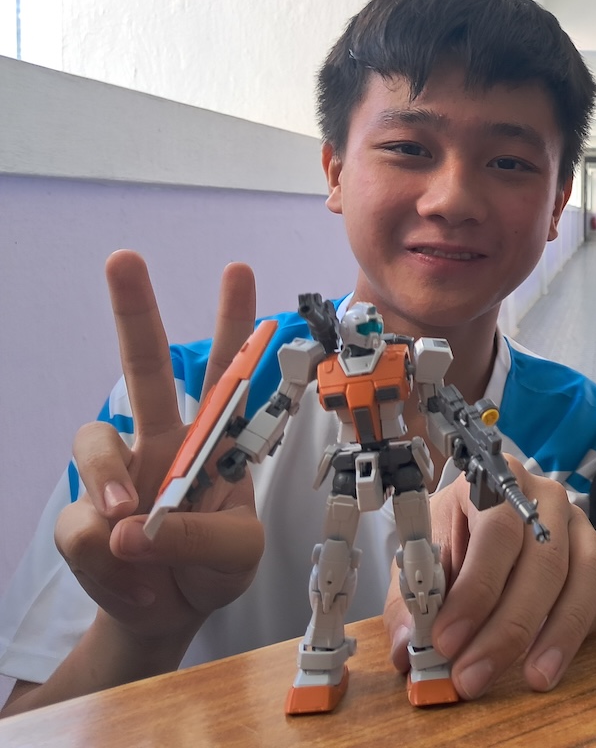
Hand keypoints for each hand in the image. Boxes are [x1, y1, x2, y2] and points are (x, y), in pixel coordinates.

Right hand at [54, 251, 263, 660]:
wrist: (170, 614)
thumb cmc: (214, 567)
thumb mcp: (237, 556)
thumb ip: (200, 537)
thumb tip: (130, 526)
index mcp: (217, 439)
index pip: (228, 374)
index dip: (234, 324)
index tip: (238, 269)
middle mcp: (166, 443)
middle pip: (144, 367)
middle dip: (135, 311)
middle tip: (124, 258)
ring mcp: (119, 474)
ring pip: (94, 439)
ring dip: (109, 481)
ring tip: (128, 527)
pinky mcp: (83, 516)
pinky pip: (80, 524)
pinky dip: (103, 557)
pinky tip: (128, 576)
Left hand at [383, 463, 595, 698]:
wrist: (483, 522)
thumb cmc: (453, 539)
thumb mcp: (423, 559)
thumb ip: (411, 601)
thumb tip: (405, 647)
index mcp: (494, 481)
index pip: (495, 533)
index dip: (474, 591)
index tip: (446, 642)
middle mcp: (544, 497)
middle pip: (544, 560)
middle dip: (509, 628)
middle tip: (474, 677)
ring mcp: (580, 523)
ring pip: (585, 576)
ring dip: (559, 634)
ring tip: (534, 678)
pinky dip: (581, 630)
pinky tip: (552, 660)